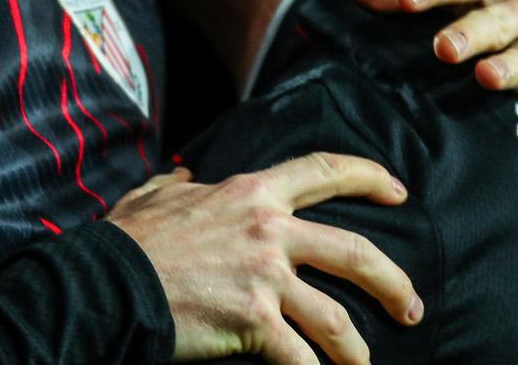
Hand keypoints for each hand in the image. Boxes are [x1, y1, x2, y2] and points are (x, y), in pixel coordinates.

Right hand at [107, 153, 421, 363]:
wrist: (107, 282)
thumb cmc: (128, 241)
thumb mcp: (156, 196)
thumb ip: (178, 184)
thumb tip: (185, 176)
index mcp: (252, 192)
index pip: (323, 171)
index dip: (368, 177)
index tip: (398, 192)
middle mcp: (269, 230)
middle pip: (355, 251)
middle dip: (393, 282)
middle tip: (410, 305)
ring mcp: (265, 278)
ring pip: (336, 317)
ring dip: (358, 349)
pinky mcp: (254, 322)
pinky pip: (300, 358)